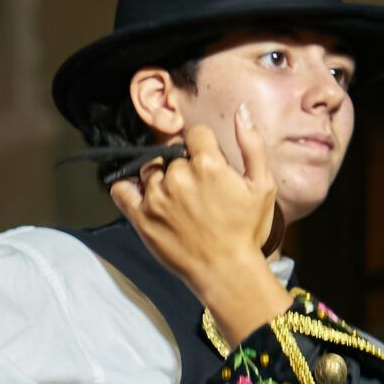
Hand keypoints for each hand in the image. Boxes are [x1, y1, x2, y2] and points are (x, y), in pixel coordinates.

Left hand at [109, 106, 291, 344]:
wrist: (227, 272)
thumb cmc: (247, 231)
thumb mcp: (262, 185)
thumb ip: (252, 144)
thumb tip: (241, 111)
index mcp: (208, 164)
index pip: (196, 134)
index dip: (203, 147)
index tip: (208, 164)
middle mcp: (178, 176)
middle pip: (171, 152)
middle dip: (182, 164)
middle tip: (195, 189)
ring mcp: (157, 196)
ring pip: (150, 169)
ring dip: (160, 178)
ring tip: (176, 199)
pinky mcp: (141, 217)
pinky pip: (121, 190)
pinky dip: (127, 187)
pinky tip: (140, 194)